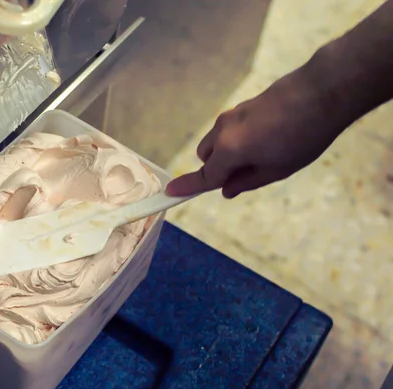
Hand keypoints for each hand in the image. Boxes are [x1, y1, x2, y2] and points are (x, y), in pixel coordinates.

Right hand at [166, 66, 348, 198]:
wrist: (321, 92)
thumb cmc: (302, 137)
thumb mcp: (276, 170)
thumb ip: (246, 182)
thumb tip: (226, 190)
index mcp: (229, 150)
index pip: (204, 175)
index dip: (188, 186)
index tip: (170, 192)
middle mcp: (223, 131)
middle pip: (205, 157)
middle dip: (216, 169)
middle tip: (245, 176)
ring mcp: (230, 116)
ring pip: (215, 142)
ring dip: (226, 154)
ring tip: (264, 155)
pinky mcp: (241, 107)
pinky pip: (228, 130)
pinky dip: (235, 141)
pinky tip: (267, 138)